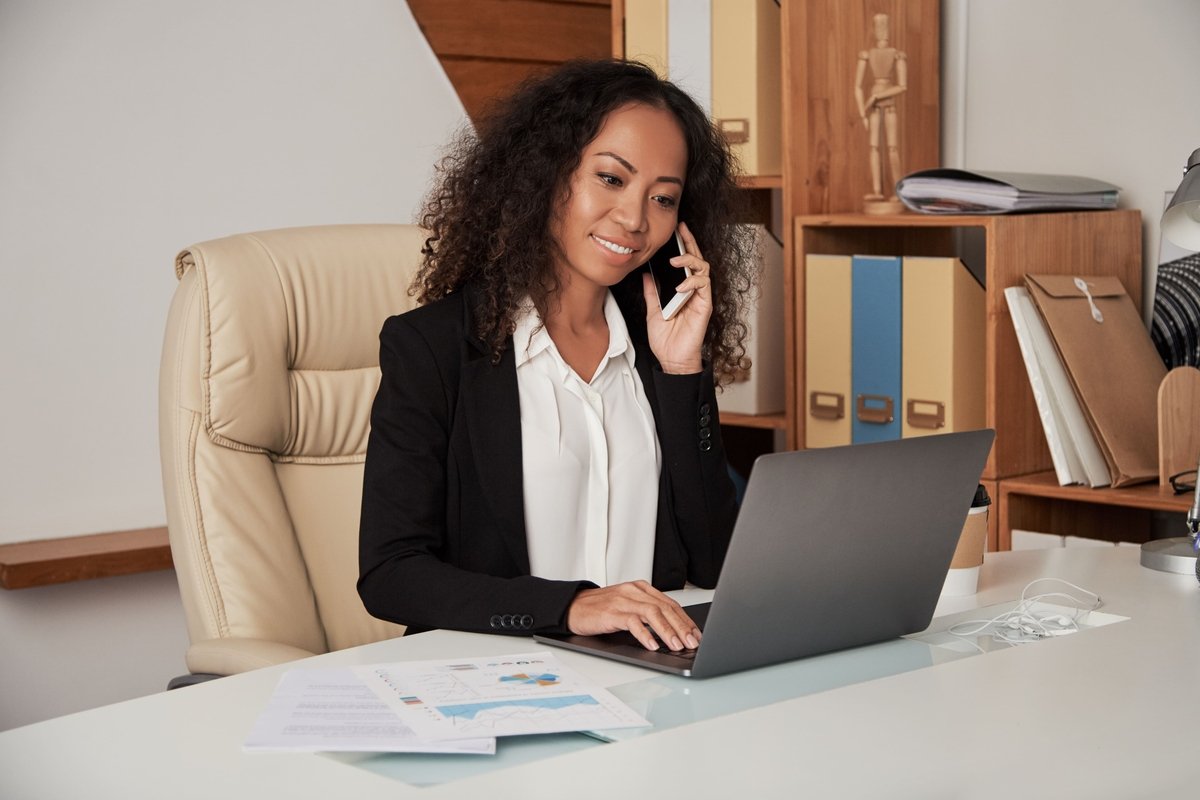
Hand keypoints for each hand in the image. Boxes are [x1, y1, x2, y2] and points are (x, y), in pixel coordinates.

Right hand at [567, 580, 701, 651]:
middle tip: (692, 642)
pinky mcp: (612, 612)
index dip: (685, 620)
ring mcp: (623, 600)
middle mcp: (634, 592)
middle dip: (682, 627)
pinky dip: (645, 634)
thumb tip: (673, 633)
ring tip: (677, 645)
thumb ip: (648, 615)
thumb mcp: (628, 607)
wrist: (573, 607)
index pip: (670, 604)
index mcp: (641, 589)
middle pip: (665, 608)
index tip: (696, 634)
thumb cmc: (601, 610)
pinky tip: (652, 645)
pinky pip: (633, 622)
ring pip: (653, 613)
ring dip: (668, 631)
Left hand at [643, 222, 711, 374]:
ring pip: (703, 268)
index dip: (683, 245)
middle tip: (681, 230)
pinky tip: (680, 285)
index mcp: (682, 289)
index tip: (676, 230)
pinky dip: (692, 281)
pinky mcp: (705, 306)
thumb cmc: (665, 339)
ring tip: (675, 261)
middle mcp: (693, 290)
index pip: (685, 262)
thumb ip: (651, 292)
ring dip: (690, 260)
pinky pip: (704, 285)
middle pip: (697, 259)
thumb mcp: (652, 311)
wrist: (672, 359)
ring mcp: (701, 297)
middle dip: (690, 242)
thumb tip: (646, 274)